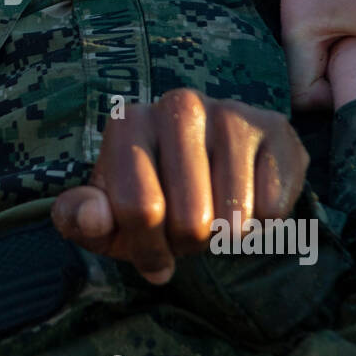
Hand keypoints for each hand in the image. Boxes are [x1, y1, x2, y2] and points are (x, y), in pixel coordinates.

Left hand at [51, 89, 308, 284]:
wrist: (207, 171)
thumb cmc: (146, 198)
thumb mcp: (104, 217)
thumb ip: (80, 219)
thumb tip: (93, 218)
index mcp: (128, 123)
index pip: (140, 210)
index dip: (148, 249)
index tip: (151, 250)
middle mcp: (179, 105)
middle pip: (191, 219)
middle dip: (189, 244)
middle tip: (187, 229)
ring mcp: (231, 112)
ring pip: (234, 218)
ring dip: (225, 237)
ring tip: (214, 214)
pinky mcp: (275, 128)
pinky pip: (273, 208)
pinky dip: (261, 223)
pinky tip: (246, 199)